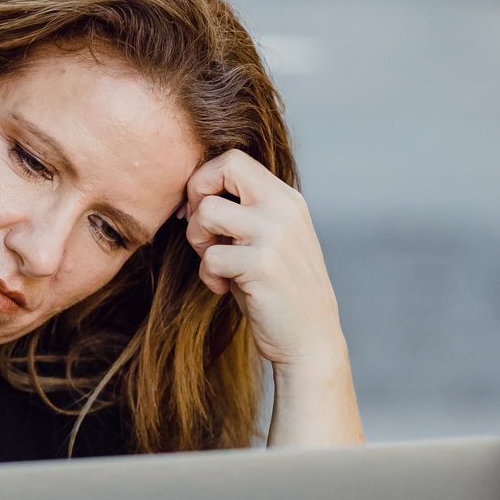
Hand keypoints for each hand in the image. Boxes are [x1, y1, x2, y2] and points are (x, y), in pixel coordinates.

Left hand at [178, 149, 344, 369]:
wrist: (309, 339)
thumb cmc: (275, 289)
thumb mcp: (265, 239)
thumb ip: (241, 212)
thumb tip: (190, 196)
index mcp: (286, 199)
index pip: (234, 159)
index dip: (205, 180)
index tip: (198, 211)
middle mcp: (284, 210)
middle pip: (224, 169)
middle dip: (197, 198)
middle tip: (203, 233)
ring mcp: (276, 236)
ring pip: (208, 212)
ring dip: (199, 241)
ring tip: (216, 264)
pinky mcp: (263, 266)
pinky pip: (210, 257)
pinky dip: (208, 276)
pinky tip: (226, 289)